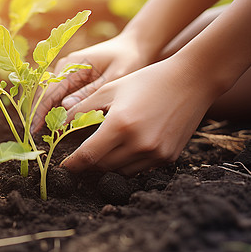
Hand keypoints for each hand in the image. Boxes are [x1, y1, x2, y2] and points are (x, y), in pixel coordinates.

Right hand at [31, 35, 149, 131]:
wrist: (134, 45)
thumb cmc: (128, 59)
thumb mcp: (114, 77)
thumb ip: (90, 92)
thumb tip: (64, 107)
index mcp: (73, 64)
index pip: (50, 90)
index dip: (40, 111)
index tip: (35, 129)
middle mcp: (65, 66)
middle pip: (44, 93)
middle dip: (40, 113)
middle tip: (38, 135)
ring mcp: (67, 71)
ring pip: (49, 95)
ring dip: (47, 112)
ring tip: (46, 133)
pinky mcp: (72, 77)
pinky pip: (59, 94)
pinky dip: (56, 108)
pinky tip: (58, 123)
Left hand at [60, 57, 218, 174]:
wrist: (191, 81)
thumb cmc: (146, 81)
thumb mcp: (110, 89)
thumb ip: (82, 108)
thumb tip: (59, 124)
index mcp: (120, 125)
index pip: (87, 156)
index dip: (72, 164)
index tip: (64, 166)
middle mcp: (139, 144)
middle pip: (102, 166)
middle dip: (88, 163)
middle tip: (82, 155)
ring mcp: (156, 154)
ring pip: (120, 170)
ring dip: (108, 164)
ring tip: (106, 148)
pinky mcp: (168, 158)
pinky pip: (140, 168)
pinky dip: (128, 162)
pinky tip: (128, 146)